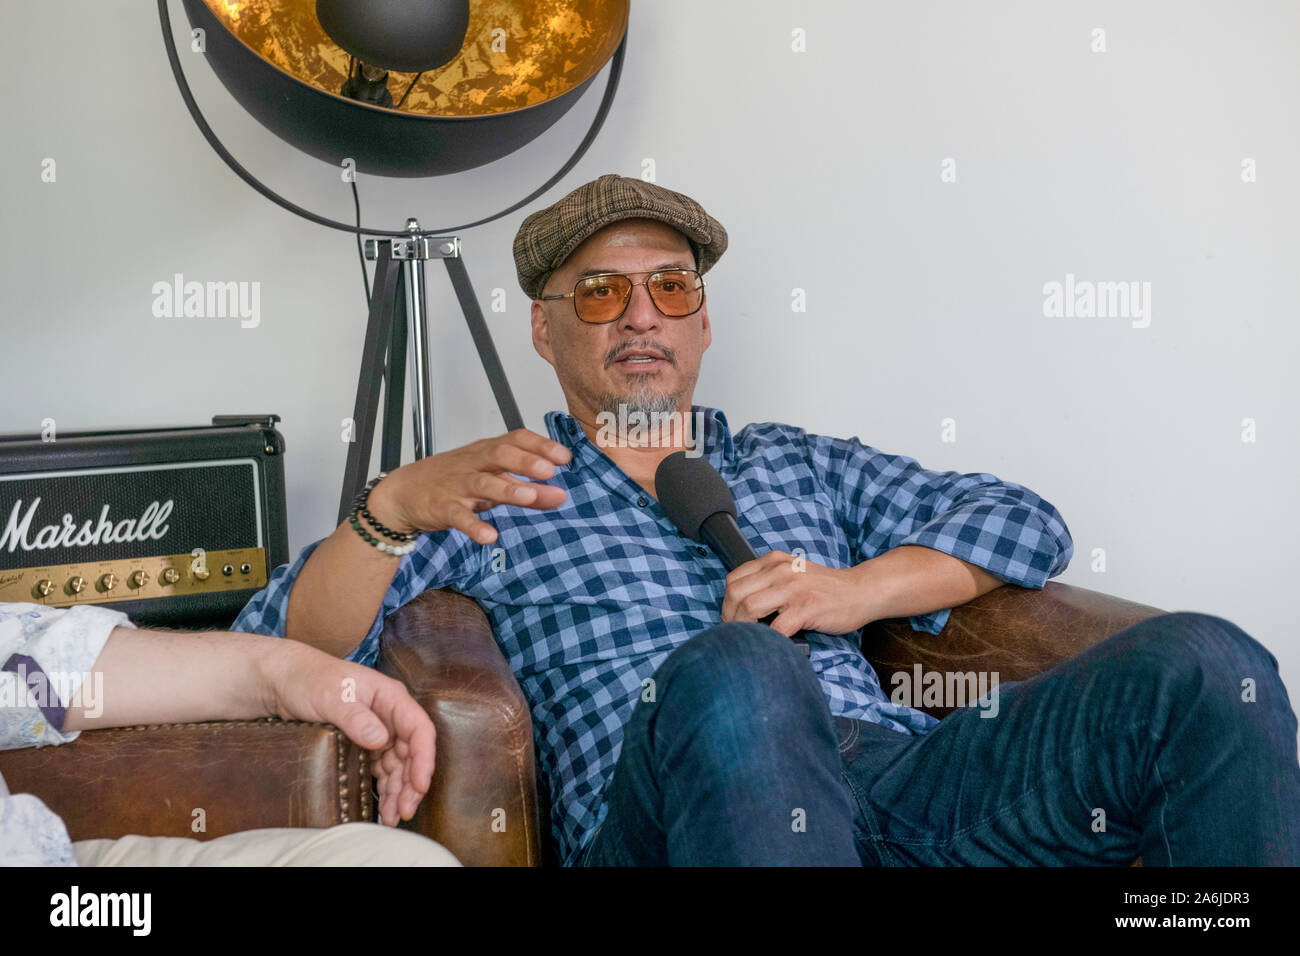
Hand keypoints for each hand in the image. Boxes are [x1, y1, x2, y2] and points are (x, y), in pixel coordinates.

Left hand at [257, 639, 435, 826]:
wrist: (284, 682)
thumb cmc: (310, 680)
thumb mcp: (331, 696)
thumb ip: (356, 717)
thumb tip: (380, 740)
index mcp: (390, 697)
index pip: (419, 729)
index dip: (423, 758)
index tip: (419, 785)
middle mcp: (390, 715)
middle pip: (412, 753)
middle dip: (411, 784)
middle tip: (404, 812)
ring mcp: (379, 730)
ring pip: (399, 765)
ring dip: (399, 792)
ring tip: (393, 819)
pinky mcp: (365, 744)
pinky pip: (382, 769)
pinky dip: (385, 789)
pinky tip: (383, 807)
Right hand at [369, 428, 570, 544]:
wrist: (404, 492)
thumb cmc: (455, 481)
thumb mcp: (493, 481)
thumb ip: (528, 489)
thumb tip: (560, 496)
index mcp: (487, 452)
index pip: (515, 439)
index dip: (540, 445)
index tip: (564, 457)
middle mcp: (473, 464)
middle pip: (499, 455)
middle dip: (525, 461)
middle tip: (549, 471)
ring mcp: (457, 485)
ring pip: (482, 484)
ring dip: (506, 490)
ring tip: (528, 497)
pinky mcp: (443, 508)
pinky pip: (458, 516)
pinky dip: (473, 526)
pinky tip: (489, 536)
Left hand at [721, 551, 873, 637]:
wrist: (861, 591)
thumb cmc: (825, 588)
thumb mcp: (792, 572)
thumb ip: (768, 581)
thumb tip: (738, 606)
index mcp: (773, 561)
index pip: (733, 580)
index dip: (727, 603)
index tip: (732, 619)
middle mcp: (780, 570)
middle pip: (735, 594)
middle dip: (730, 618)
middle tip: (737, 634)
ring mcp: (793, 588)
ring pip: (749, 608)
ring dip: (744, 630)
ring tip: (752, 640)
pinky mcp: (806, 607)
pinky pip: (776, 629)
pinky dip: (769, 641)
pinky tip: (773, 646)